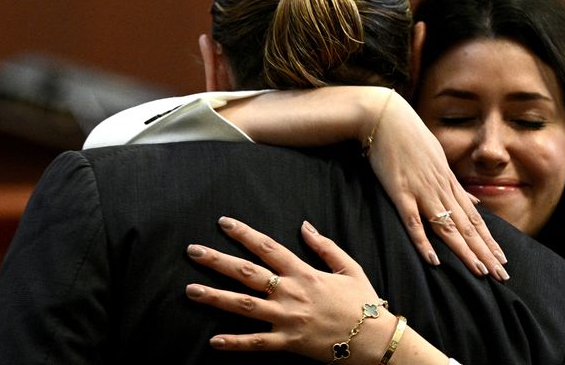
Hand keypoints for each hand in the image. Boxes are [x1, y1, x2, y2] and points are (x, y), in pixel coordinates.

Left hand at [185, 217, 398, 363]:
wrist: (373, 338)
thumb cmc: (362, 302)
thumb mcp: (348, 267)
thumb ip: (324, 246)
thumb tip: (304, 225)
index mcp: (304, 272)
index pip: (267, 247)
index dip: (244, 234)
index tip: (223, 223)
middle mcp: (291, 292)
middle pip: (247, 273)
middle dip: (218, 261)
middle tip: (193, 251)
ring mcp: (287, 318)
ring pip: (244, 305)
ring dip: (215, 297)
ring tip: (190, 290)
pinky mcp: (288, 342)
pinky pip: (257, 342)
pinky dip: (235, 342)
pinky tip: (213, 340)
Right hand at [364, 90, 508, 279]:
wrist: (386, 117)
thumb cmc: (410, 137)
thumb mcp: (440, 158)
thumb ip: (456, 184)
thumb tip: (475, 202)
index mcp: (449, 183)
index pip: (474, 218)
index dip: (489, 241)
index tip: (502, 260)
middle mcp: (441, 189)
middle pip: (467, 227)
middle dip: (485, 252)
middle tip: (502, 275)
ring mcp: (421, 191)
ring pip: (447, 227)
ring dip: (464, 251)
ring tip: (480, 271)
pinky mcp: (400, 192)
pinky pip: (413, 221)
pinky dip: (423, 241)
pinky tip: (433, 259)